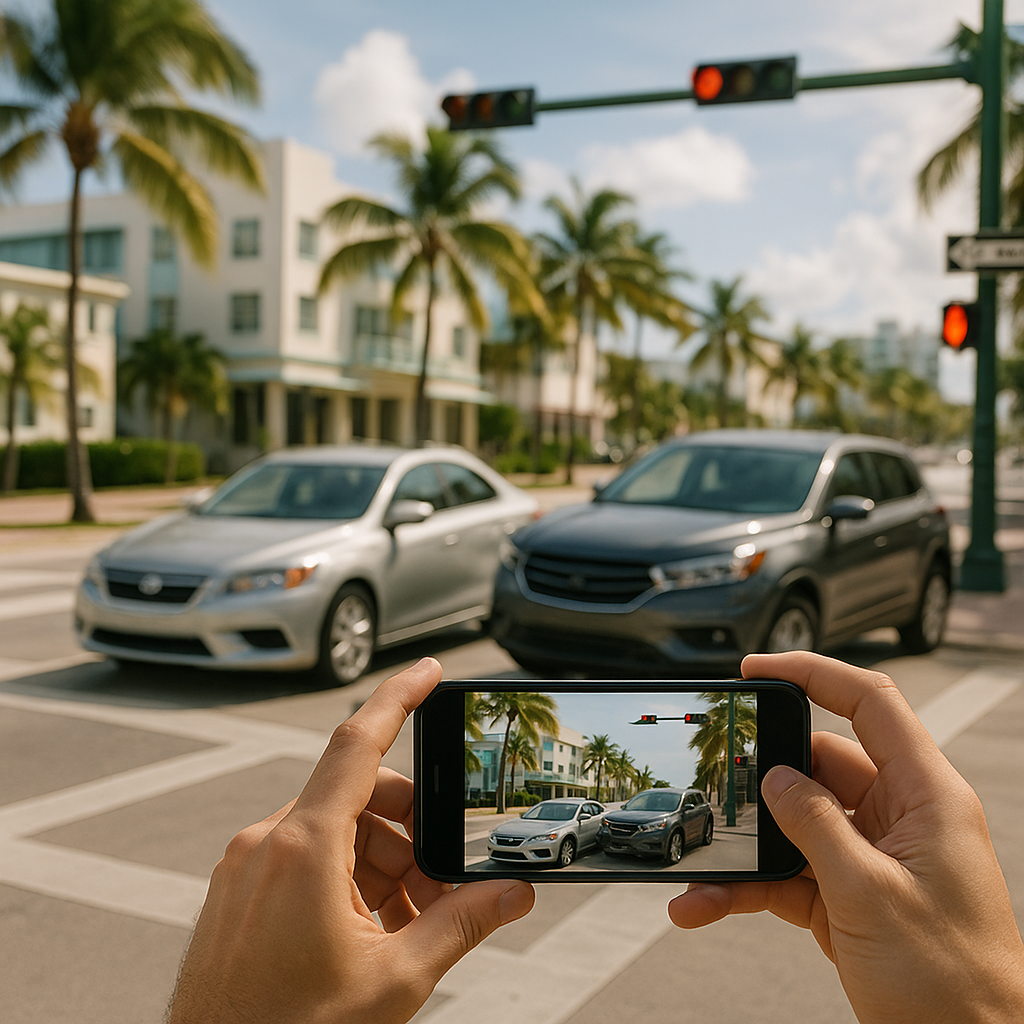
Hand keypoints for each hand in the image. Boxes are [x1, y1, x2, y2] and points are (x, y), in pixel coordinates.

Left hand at [167, 657, 533, 1023]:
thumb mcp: (393, 980)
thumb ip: (461, 925)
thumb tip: (512, 893)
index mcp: (302, 849)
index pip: (357, 743)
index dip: (399, 697)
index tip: (429, 670)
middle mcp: (266, 843)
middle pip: (359, 796)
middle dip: (410, 831)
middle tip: (438, 886)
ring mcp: (247, 866)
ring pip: (335, 829)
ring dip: (382, 863)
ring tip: (404, 926)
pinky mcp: (239, 889)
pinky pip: (305, 856)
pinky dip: (347, 879)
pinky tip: (369, 931)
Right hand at [668, 651, 1023, 1023]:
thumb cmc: (949, 984)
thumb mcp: (871, 895)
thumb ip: (816, 826)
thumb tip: (774, 778)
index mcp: (926, 797)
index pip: (871, 705)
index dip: (814, 674)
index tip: (756, 670)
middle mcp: (899, 817)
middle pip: (819, 764)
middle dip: (763, 776)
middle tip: (716, 782)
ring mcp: (871, 856)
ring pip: (795, 823)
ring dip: (746, 845)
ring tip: (702, 866)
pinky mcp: (848, 894)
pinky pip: (787, 872)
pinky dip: (748, 886)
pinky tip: (707, 901)